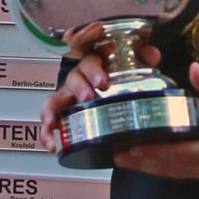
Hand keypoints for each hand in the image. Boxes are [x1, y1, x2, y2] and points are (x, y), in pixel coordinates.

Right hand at [39, 34, 163, 152]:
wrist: (104, 87)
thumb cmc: (113, 73)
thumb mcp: (130, 64)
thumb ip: (142, 57)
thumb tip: (152, 54)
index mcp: (93, 64)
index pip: (90, 61)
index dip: (94, 71)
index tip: (102, 82)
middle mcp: (78, 78)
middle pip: (73, 78)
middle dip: (80, 88)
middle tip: (88, 97)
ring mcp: (67, 96)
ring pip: (54, 100)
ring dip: (53, 112)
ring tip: (54, 123)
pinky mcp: (61, 113)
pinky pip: (49, 120)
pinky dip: (46, 132)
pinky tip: (50, 144)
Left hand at [110, 62, 198, 179]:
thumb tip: (194, 68)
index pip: (177, 153)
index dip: (153, 152)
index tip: (132, 148)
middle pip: (168, 167)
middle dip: (141, 162)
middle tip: (116, 154)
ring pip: (169, 173)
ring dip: (145, 168)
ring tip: (121, 159)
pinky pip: (176, 173)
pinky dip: (157, 168)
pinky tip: (141, 163)